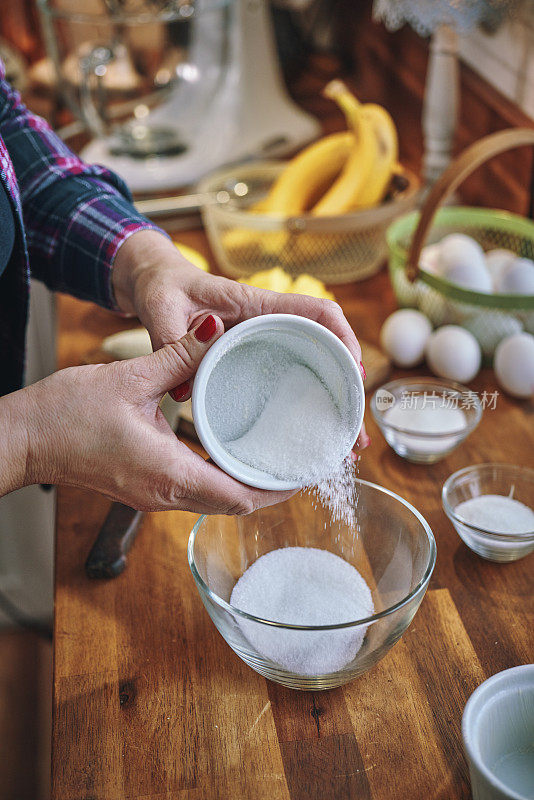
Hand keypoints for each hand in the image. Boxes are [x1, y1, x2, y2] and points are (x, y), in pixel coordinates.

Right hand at [11, 315, 294, 511]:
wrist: (23, 439)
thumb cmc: (65, 414)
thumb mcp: (129, 378)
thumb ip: (179, 355)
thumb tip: (216, 329)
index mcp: (168, 472)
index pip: (240, 496)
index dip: (279, 487)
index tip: (307, 469)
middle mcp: (165, 493)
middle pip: (234, 503)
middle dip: (271, 486)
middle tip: (301, 459)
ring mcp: (154, 495)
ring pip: (216, 500)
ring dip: (248, 483)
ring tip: (276, 456)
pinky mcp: (144, 488)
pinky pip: (196, 491)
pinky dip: (222, 477)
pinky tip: (231, 452)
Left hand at [113, 231, 369, 447]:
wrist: (155, 281)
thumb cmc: (162, 288)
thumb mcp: (162, 309)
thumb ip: (172, 342)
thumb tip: (184, 391)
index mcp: (254, 304)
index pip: (316, 311)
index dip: (342, 337)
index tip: (355, 370)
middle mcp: (267, 320)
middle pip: (325, 347)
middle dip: (347, 386)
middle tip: (354, 433)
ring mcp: (264, 339)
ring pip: (312, 366)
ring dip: (331, 400)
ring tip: (342, 444)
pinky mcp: (255, 354)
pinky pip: (289, 374)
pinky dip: (305, 401)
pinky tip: (309, 433)